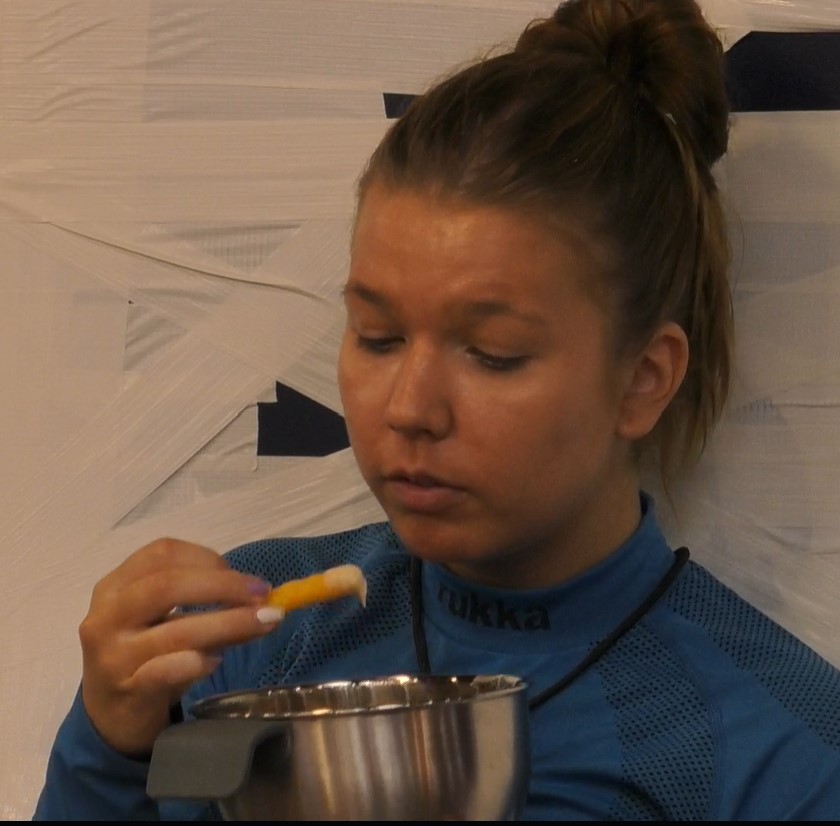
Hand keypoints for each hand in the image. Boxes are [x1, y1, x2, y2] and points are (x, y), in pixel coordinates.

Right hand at [78, 537, 280, 756]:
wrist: (109, 716)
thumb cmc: (144, 655)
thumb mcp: (166, 621)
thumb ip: (203, 604)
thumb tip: (263, 598)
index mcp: (115, 586)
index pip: (161, 553)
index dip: (207, 558)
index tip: (243, 574)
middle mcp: (107, 615)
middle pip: (167, 585)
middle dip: (223, 586)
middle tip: (263, 595)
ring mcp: (113, 655)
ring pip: (176, 630)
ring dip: (229, 623)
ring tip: (264, 623)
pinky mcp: (126, 690)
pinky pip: (167, 671)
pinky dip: (198, 662)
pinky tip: (217, 661)